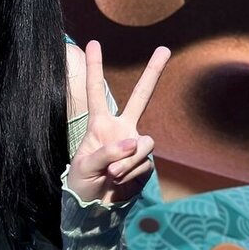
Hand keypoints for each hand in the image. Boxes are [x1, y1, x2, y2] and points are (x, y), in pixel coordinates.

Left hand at [65, 41, 169, 204]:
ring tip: (112, 174)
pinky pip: (143, 165)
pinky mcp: (145, 163)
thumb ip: (108, 151)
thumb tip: (134, 142)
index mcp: (99, 124)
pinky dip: (131, 175)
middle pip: (140, 96)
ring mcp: (135, 145)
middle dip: (153, 73)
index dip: (94, 67)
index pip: (95, 91)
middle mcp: (121, 129)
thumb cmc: (83, 182)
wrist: (95, 207)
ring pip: (144, 143)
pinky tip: (119, 182)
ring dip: (128, 161)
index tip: (93, 42)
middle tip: (165, 48)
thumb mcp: (85, 165)